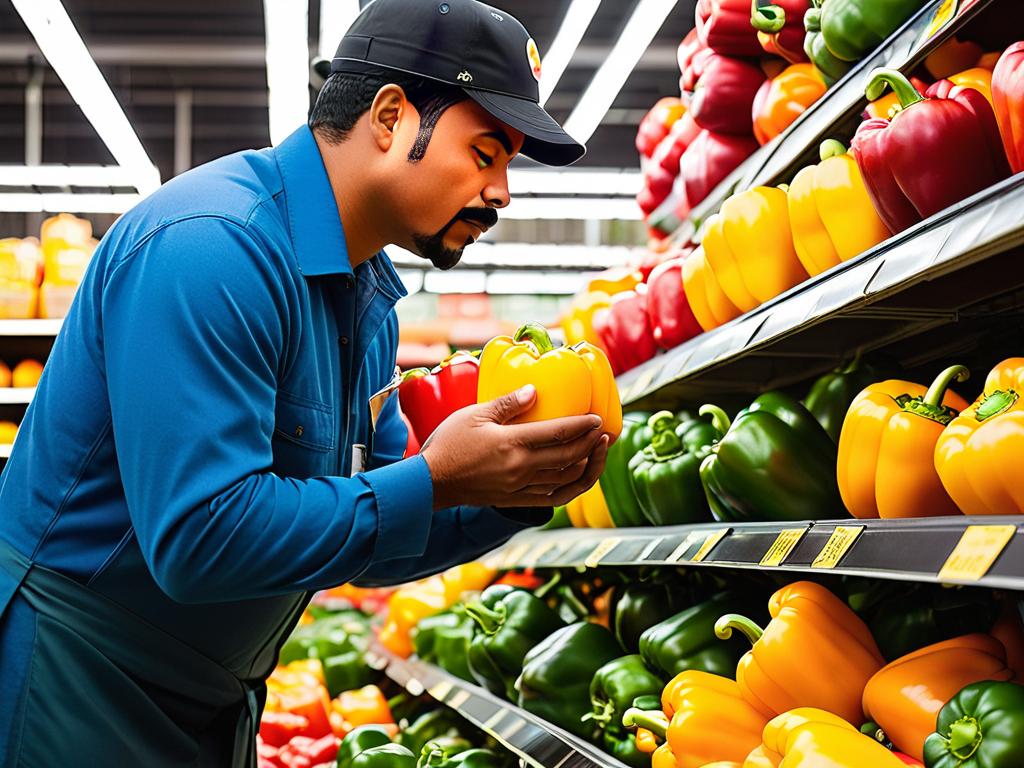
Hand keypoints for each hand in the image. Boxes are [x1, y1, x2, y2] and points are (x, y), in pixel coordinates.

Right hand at [420, 385, 609, 509]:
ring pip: (566, 481)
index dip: (582, 426)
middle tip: (603, 432)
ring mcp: (520, 487)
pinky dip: (570, 488)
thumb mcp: (475, 414)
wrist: (430, 482)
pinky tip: (577, 477)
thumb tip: (535, 391)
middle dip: (592, 444)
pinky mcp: (515, 500)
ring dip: (587, 466)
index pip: (558, 433)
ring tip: (596, 453)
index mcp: (512, 444)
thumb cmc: (448, 444)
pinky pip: (552, 499)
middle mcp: (521, 468)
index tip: (597, 419)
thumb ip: (508, 403)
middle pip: (569, 457)